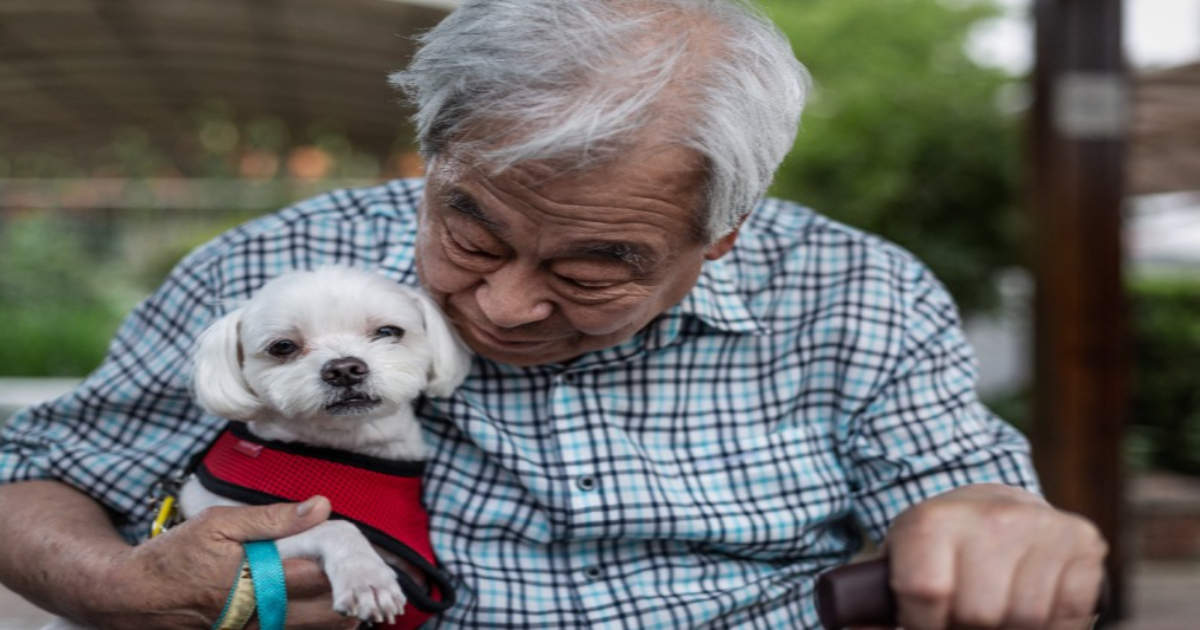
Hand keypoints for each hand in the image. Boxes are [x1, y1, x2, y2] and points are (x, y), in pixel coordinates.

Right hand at [89, 496, 358, 629]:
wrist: (128, 599)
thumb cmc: (172, 557)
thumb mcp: (217, 525)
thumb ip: (272, 518)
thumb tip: (321, 506)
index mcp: (254, 580)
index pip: (317, 574)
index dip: (345, 563)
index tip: (360, 549)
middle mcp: (257, 614)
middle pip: (324, 610)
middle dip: (350, 593)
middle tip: (370, 576)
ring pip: (311, 628)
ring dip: (338, 612)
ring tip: (356, 593)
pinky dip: (312, 622)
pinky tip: (326, 610)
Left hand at [883, 484, 1105, 628]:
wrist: (994, 506)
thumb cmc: (939, 551)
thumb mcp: (901, 565)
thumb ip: (876, 605)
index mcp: (933, 520)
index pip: (927, 593)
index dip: (925, 624)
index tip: (926, 622)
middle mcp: (990, 517)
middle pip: (980, 614)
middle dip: (966, 628)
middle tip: (962, 619)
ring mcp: (1041, 527)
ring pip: (1026, 620)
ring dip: (1008, 629)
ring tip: (994, 613)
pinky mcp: (1082, 542)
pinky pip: (1069, 614)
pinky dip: (1051, 626)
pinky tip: (1031, 610)